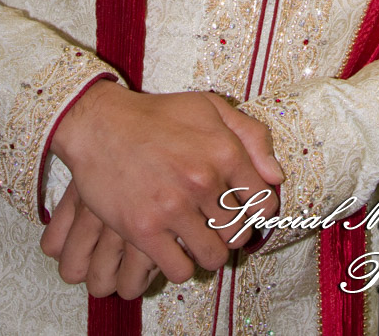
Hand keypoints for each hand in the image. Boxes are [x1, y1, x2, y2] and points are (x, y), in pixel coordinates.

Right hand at [47, 85, 282, 283]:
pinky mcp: (144, 229)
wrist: (101, 125)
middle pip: (239, 234)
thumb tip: (276, 176)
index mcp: (224, 150)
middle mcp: (203, 180)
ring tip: (197, 238)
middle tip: (216, 223)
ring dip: (208, 252)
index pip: (264, 204)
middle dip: (232, 233)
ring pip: (213, 257)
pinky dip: (180, 265)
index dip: (258, 211)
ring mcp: (173, 207)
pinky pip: (179, 270)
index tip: (244, 210)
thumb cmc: (158, 115)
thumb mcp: (210, 108)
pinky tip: (174, 247)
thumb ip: (252, 136)